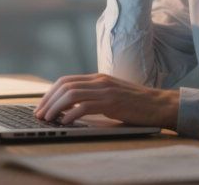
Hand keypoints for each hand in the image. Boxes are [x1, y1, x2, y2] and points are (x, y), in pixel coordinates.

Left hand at [33, 73, 178, 127]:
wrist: (159, 104)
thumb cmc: (136, 104)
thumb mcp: (111, 95)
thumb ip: (94, 97)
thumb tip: (70, 108)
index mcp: (98, 78)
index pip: (66, 81)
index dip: (50, 93)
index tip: (41, 106)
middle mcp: (99, 80)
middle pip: (65, 85)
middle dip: (48, 100)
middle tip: (39, 114)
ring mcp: (106, 90)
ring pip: (71, 94)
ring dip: (56, 107)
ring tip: (48, 119)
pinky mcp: (112, 102)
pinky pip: (85, 106)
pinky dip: (71, 114)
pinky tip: (66, 122)